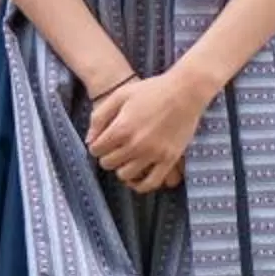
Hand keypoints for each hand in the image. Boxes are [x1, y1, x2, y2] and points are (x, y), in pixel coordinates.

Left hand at [87, 67, 207, 193]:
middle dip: (107, 156)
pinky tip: (136, 178)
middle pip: (108, 163)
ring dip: (121, 168)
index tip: (101, 142)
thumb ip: (100, 117)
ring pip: (125, 175)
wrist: (185, 92)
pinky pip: (151, 183)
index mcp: (121, 128)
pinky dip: (140, 185)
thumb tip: (89, 140)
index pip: (96, 149)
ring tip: (125, 158)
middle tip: (114, 149)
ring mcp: (153, 154)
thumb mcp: (119, 95)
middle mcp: (135, 145)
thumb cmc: (151, 90)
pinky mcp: (169, 160)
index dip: (96, 146)